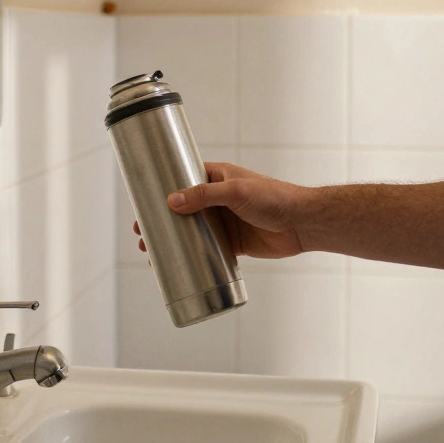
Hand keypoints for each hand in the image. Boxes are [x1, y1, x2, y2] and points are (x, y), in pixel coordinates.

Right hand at [134, 162, 309, 259]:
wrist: (303, 223)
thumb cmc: (274, 198)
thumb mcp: (236, 191)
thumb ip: (204, 196)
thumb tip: (171, 201)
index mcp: (218, 177)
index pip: (183, 179)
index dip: (162, 190)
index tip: (142, 202)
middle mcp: (219, 198)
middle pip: (182, 208)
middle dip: (160, 220)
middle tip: (140, 234)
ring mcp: (225, 221)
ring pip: (192, 230)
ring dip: (172, 240)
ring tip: (151, 253)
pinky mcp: (234, 242)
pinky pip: (207, 249)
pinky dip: (192, 255)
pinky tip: (177, 265)